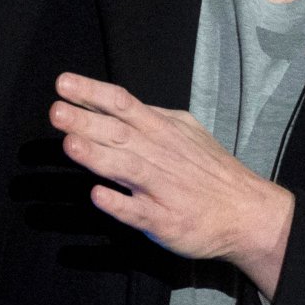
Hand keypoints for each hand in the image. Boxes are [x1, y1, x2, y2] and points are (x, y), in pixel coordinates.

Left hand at [50, 72, 294, 296]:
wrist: (248, 213)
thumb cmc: (210, 170)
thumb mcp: (186, 132)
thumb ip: (151, 119)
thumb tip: (112, 103)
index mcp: (162, 130)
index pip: (123, 104)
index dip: (92, 92)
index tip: (63, 84)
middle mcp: (159, 155)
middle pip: (118, 133)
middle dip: (86, 121)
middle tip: (56, 111)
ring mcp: (162, 188)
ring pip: (126, 168)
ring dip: (97, 156)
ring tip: (70, 144)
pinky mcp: (164, 220)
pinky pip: (138, 211)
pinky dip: (119, 203)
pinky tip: (98, 196)